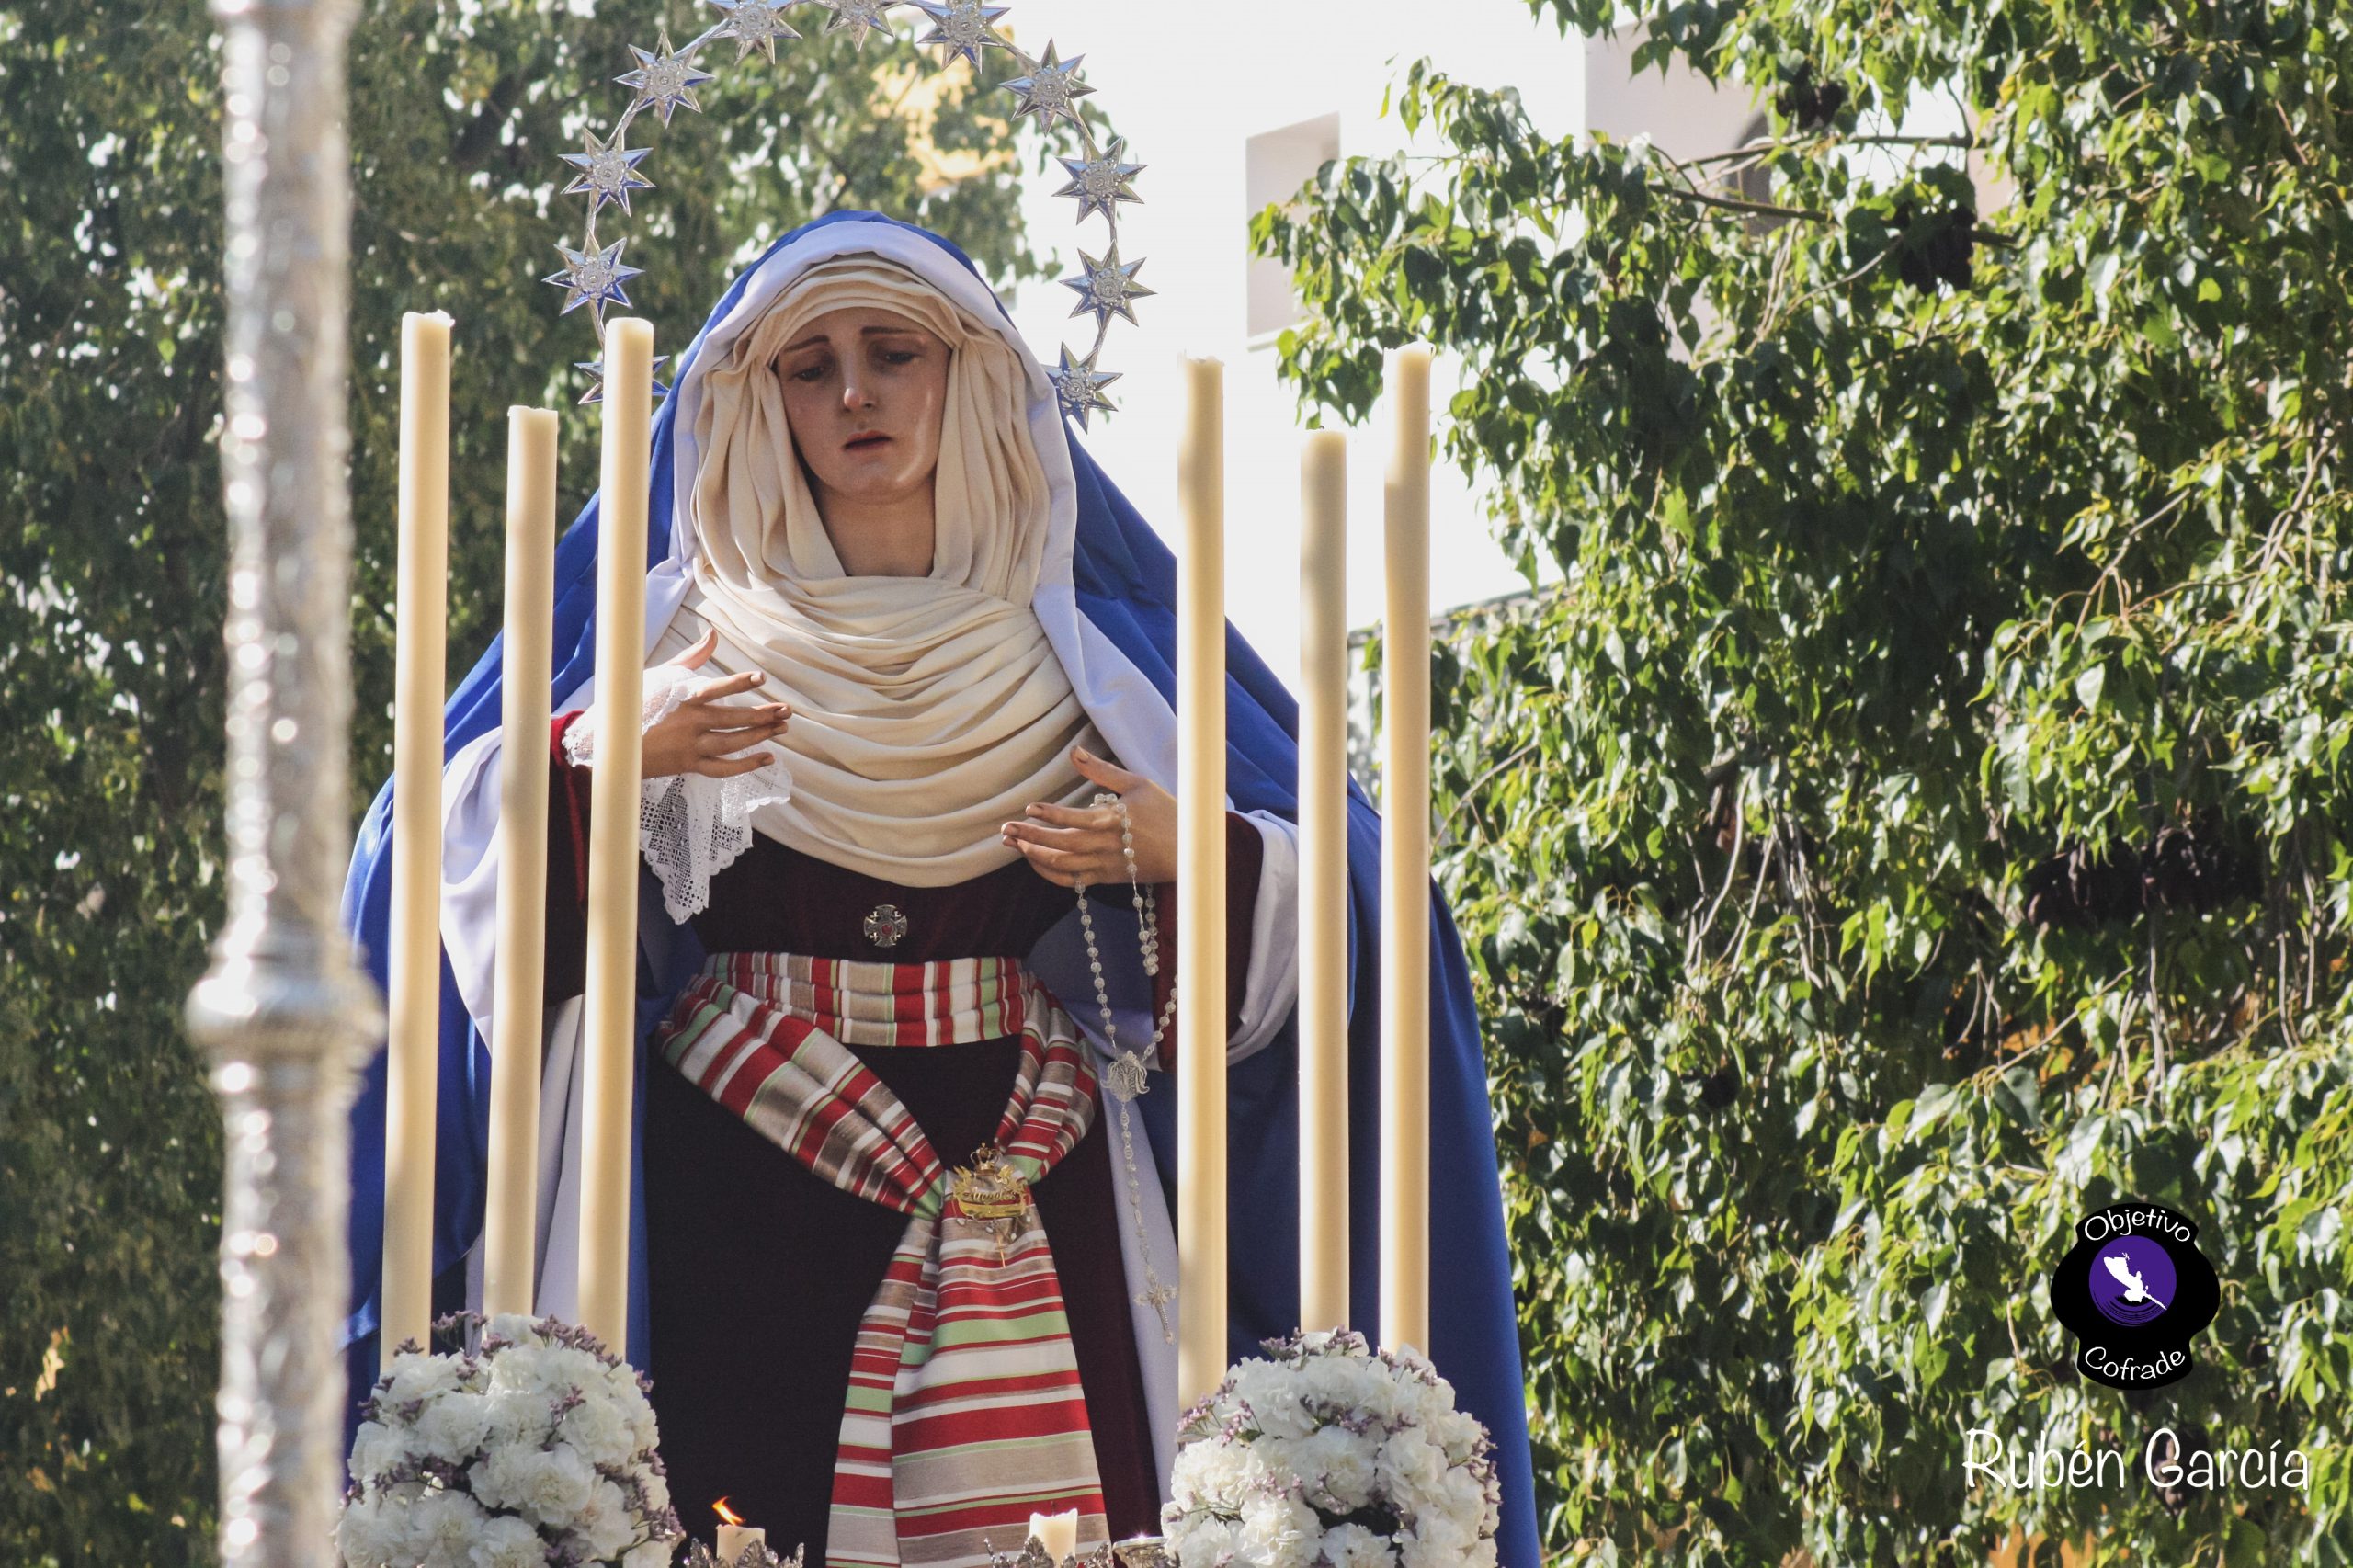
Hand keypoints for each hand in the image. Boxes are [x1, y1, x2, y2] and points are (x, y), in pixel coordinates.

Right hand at [641, 628, 792, 779]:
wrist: (617, 744)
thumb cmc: (639, 705)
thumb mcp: (661, 677)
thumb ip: (692, 657)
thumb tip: (713, 634)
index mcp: (681, 699)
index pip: (713, 689)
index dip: (738, 683)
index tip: (761, 678)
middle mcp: (688, 723)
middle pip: (731, 719)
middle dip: (762, 715)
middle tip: (787, 710)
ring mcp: (690, 746)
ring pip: (731, 743)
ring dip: (759, 736)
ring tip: (782, 728)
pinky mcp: (690, 765)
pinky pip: (722, 769)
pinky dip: (746, 766)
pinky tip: (768, 758)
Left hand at [1001, 744, 1177, 887]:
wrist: (1186, 851)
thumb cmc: (1164, 812)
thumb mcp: (1137, 784)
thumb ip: (1102, 770)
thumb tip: (1074, 751)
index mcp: (1114, 820)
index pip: (1076, 819)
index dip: (1051, 814)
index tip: (1029, 807)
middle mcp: (1106, 846)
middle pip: (1061, 845)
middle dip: (1030, 837)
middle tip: (1005, 828)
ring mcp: (1104, 865)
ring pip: (1061, 865)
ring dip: (1033, 855)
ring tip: (1012, 843)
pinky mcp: (1105, 879)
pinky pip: (1071, 880)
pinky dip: (1048, 873)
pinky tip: (1033, 860)